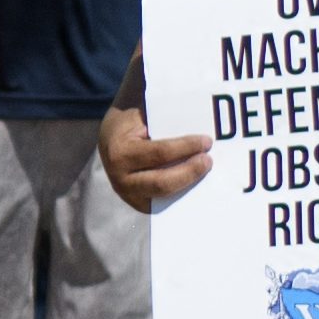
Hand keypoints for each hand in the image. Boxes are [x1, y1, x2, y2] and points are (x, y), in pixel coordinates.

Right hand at [95, 104, 215, 214]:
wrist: (109, 139)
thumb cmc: (130, 123)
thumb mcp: (139, 114)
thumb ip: (162, 119)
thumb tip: (194, 120)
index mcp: (119, 153)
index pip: (159, 153)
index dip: (186, 147)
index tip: (206, 141)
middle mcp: (120, 179)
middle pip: (162, 182)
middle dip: (190, 171)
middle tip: (208, 160)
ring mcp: (129, 195)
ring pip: (165, 195)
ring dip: (189, 184)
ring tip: (205, 170)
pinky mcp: (139, 205)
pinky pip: (165, 203)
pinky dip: (182, 194)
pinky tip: (198, 184)